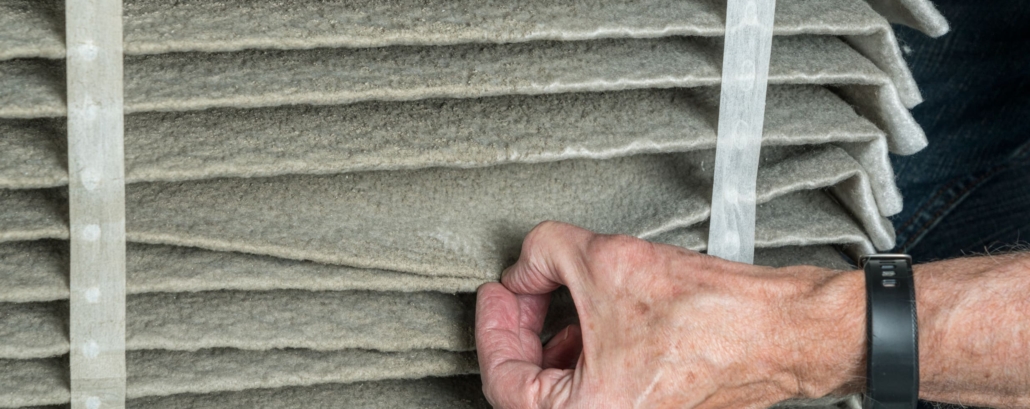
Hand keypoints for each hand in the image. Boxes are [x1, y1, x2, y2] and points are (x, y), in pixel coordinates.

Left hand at [476, 221, 865, 408]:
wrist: (779, 329)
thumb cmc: (710, 315)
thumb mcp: (604, 259)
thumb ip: (543, 253)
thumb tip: (525, 266)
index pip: (503, 379)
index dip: (491, 326)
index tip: (497, 292)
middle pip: (528, 387)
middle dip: (520, 330)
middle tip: (519, 291)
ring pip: (560, 388)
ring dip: (550, 340)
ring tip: (554, 298)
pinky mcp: (648, 408)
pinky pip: (594, 388)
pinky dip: (583, 352)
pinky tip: (592, 318)